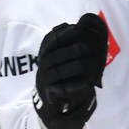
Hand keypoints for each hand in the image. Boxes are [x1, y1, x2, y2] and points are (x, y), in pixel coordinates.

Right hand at [34, 13, 107, 128]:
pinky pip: (61, 90)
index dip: (62, 35)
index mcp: (45, 55)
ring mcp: (44, 81)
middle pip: (54, 57)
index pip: (50, 42)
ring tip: (86, 65)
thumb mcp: (60, 59)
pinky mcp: (49, 95)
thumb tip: (75, 25)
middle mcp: (42, 67)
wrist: (48, 104)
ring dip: (72, 67)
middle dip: (69, 51)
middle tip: (85, 47)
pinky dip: (74, 87)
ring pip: (57, 72)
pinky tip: (86, 85)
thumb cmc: (59, 77)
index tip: (75, 28)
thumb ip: (66, 45)